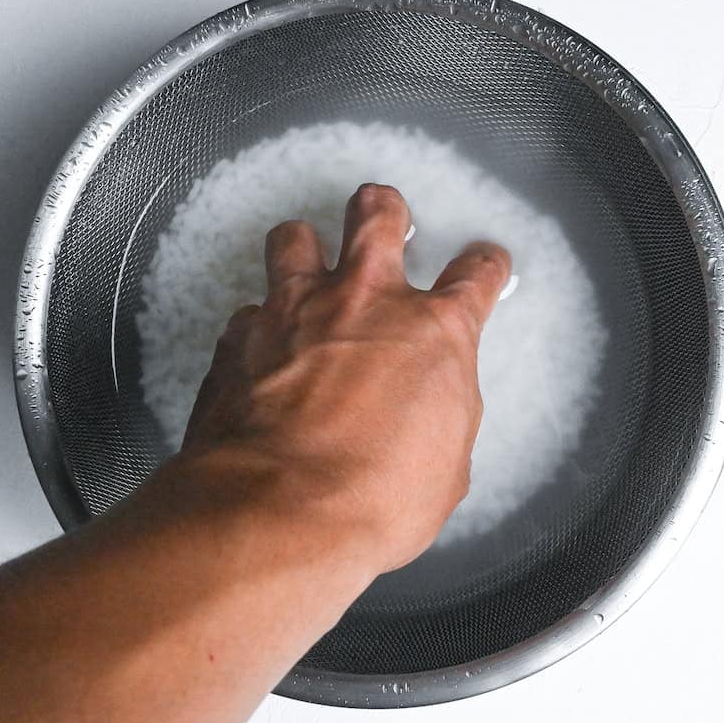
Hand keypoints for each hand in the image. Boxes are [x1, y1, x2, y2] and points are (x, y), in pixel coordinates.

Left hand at [168, 183, 511, 573]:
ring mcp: (295, 310)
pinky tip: (259, 350)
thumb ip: (439, 417)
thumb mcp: (445, 469)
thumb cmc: (370, 499)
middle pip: (378, 214)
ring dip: (303, 245)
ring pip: (295, 236)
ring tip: (304, 260)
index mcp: (433, 331)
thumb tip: (428, 415)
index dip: (483, 267)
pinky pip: (246, 309)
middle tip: (385, 217)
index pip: (474, 275)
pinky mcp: (240, 336)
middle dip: (384, 210)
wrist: (280, 512)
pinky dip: (256, 326)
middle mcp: (365, 301)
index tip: (481, 266)